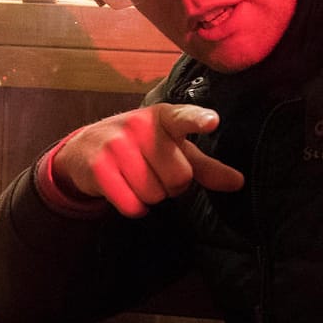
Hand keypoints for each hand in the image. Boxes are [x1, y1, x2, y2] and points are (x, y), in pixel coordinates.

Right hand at [53, 103, 245, 217]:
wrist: (84, 148)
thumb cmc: (139, 147)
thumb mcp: (172, 149)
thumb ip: (205, 166)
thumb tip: (238, 182)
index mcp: (163, 117)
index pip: (184, 118)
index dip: (199, 120)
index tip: (212, 121)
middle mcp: (139, 125)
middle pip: (178, 178)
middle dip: (170, 185)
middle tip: (153, 171)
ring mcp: (116, 145)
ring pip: (155, 194)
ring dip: (149, 196)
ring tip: (135, 178)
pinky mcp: (98, 167)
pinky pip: (132, 204)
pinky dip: (133, 206)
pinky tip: (124, 190)